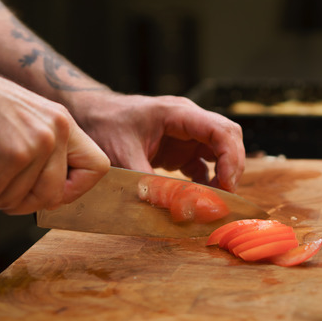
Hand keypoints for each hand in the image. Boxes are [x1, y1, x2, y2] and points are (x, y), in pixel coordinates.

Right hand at [0, 60, 109, 214]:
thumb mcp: (21, 117)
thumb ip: (39, 149)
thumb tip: (41, 196)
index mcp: (62, 122)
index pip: (96, 167)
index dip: (74, 190)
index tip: (50, 196)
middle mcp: (55, 132)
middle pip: (52, 196)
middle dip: (19, 205)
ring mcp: (35, 145)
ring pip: (17, 201)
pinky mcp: (9, 158)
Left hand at [70, 92, 244, 190]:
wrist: (89, 115)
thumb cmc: (104, 124)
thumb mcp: (123, 153)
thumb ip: (147, 181)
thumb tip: (169, 207)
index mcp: (178, 113)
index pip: (220, 130)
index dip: (231, 158)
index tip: (226, 184)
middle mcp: (187, 121)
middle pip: (227, 140)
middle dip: (232, 168)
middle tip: (225, 197)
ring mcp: (184, 136)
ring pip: (219, 153)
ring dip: (221, 177)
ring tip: (214, 201)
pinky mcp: (177, 150)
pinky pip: (202, 165)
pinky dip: (205, 182)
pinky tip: (198, 199)